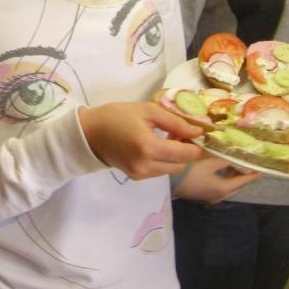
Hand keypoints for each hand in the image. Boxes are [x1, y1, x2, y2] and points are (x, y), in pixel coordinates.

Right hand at [78, 102, 203, 179]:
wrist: (89, 132)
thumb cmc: (117, 115)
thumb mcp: (147, 110)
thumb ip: (175, 122)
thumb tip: (198, 132)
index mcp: (149, 147)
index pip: (185, 154)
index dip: (197, 146)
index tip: (199, 133)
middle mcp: (146, 166)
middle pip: (181, 164)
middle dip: (186, 151)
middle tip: (181, 133)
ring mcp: (140, 174)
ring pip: (172, 169)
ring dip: (176, 156)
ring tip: (168, 138)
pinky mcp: (136, 177)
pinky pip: (160, 171)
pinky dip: (164, 160)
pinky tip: (157, 146)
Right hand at [172, 156, 259, 203]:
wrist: (170, 182)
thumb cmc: (190, 171)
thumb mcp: (208, 161)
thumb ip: (224, 158)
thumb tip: (236, 153)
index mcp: (224, 188)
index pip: (243, 181)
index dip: (252, 174)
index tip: (261, 168)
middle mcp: (219, 196)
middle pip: (237, 186)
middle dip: (243, 175)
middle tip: (247, 163)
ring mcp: (211, 197)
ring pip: (228, 187)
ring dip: (233, 176)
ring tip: (234, 163)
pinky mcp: (204, 194)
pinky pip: (220, 187)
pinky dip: (224, 178)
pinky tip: (220, 169)